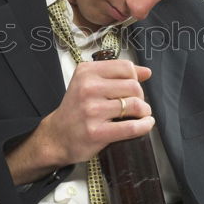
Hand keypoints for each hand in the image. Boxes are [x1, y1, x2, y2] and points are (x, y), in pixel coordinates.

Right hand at [6, 60, 153, 183]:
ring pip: (134, 105)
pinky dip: (144, 125)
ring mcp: (91, 110)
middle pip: (133, 86)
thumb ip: (117, 75)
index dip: (135, 78)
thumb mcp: (90, 83)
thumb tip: (146, 72)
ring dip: (144, 111)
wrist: (57, 136)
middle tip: (136, 103)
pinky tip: (145, 124)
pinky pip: (131, 127)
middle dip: (140, 96)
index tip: (132, 87)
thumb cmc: (76, 109)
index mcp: (86, 72)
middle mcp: (87, 88)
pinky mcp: (96, 132)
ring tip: (141, 114)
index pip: (126, 67)